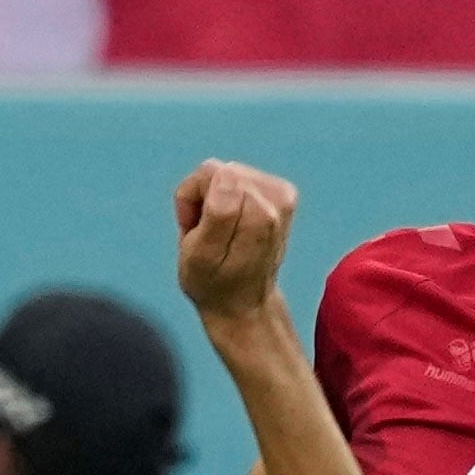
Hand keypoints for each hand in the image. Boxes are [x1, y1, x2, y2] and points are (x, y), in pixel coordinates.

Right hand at [174, 158, 297, 320]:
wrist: (243, 304)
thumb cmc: (212, 283)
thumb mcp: (199, 255)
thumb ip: (216, 213)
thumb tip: (227, 173)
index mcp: (257, 213)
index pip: (209, 173)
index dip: (192, 198)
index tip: (195, 230)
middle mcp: (276, 199)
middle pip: (220, 170)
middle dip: (204, 198)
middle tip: (207, 235)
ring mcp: (282, 194)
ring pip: (228, 172)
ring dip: (215, 199)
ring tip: (220, 233)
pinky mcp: (282, 192)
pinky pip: (240, 177)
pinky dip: (228, 197)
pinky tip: (232, 224)